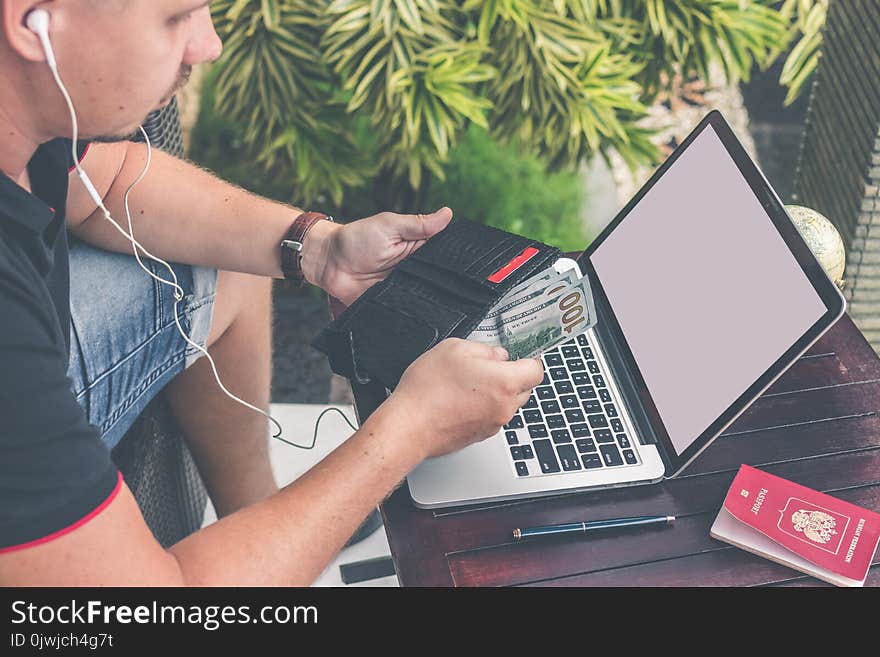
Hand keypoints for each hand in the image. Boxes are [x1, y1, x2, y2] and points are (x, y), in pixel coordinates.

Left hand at [302, 207, 453, 305]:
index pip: (443, 254)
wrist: (328, 263)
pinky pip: (406, 311)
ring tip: (432, 296)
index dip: (454, 258)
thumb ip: (418, 224)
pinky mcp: (392, 304)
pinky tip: (417, 311)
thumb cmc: (355, 239)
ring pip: (425, 297)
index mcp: (417, 248)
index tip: (467, 261)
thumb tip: (447, 213)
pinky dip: (411, 312)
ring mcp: (403, 289)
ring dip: (428, 298)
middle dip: (443, 282)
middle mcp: (414, 270)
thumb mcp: (389, 226)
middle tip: (450, 283)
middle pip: (437, 279)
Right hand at [384, 339, 544, 459]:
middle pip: (524, 389)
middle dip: (511, 376)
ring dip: (495, 392)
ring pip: (506, 403)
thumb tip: (496, 356)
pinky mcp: (479, 435)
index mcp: (505, 382)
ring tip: (467, 382)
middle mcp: (504, 407)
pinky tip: (459, 398)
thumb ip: (484, 349)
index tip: (522, 354)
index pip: (536, 370)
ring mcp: (493, 424)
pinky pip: (490, 416)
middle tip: (487, 366)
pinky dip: (482, 407)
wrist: (409, 427)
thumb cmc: (428, 390)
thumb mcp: (454, 349)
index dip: (530, 359)